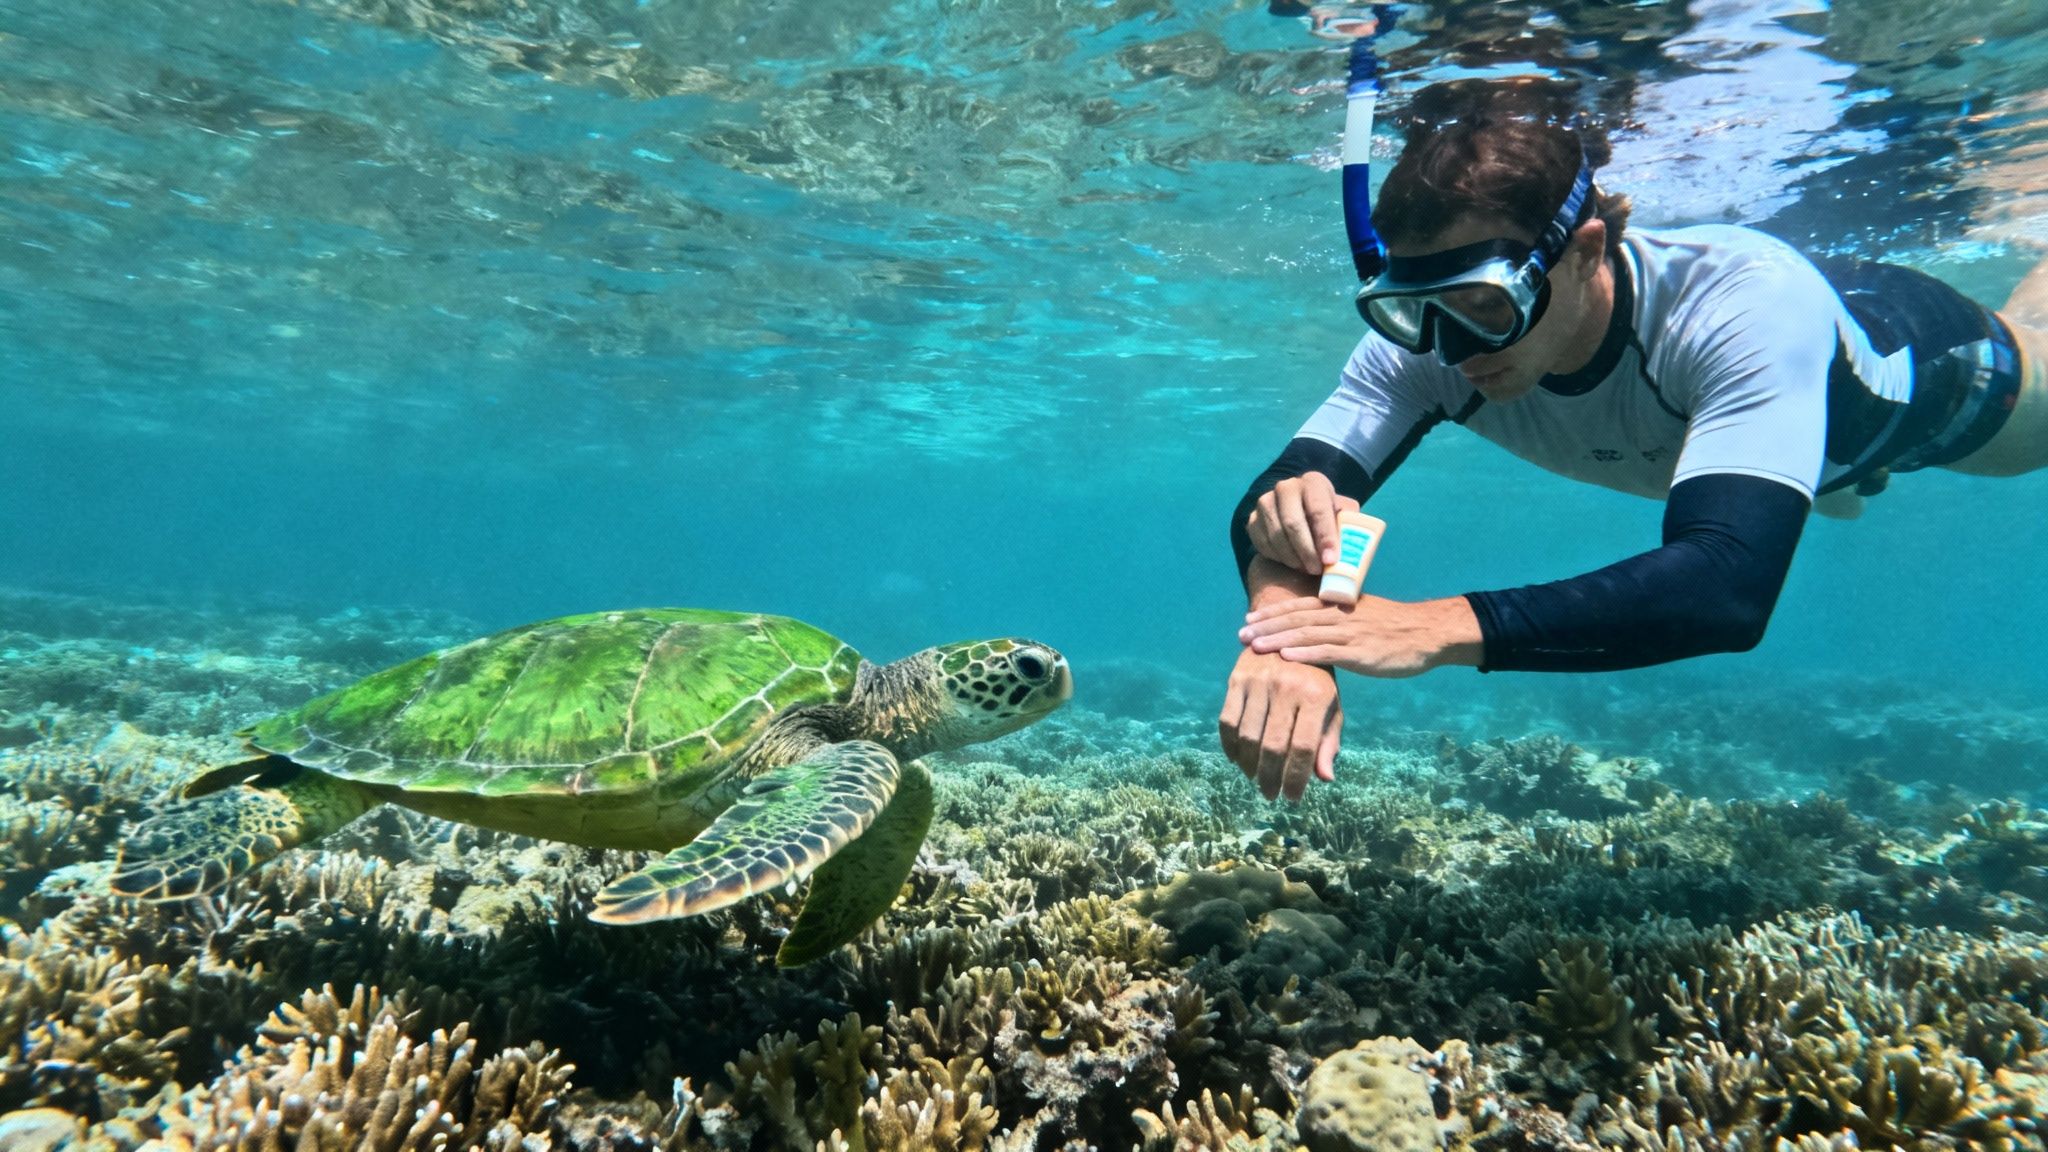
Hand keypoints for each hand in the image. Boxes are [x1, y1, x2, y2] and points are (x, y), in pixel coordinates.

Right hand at [1218, 646, 1342, 802]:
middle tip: (1271, 795)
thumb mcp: (1331, 705)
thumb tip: (1324, 778)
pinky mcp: (1237, 679)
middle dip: (1270, 778)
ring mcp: (1258, 682)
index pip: (1304, 748)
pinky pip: (1227, 720)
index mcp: (1316, 696)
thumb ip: (1328, 742)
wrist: (1289, 632)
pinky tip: (1237, 759)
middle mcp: (1286, 687)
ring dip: (1249, 766)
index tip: (1293, 798)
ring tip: (1256, 778)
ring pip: (1248, 737)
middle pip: (1273, 746)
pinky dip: (1229, 746)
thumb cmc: (1315, 678)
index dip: (1297, 779)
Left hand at [1239, 595, 1484, 677]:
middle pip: (1296, 619)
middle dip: (1266, 627)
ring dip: (1277, 641)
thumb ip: (1338, 618)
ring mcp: (1350, 633)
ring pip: (1306, 634)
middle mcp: (1340, 616)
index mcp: (1340, 605)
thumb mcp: (1363, 615)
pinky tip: (1286, 659)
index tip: (1249, 620)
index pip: (1298, 606)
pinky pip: (1329, 652)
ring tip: (1253, 647)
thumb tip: (1314, 626)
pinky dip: (1305, 655)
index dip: (1272, 613)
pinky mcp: (1361, 652)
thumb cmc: (1395, 626)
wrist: (1428, 633)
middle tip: (1241, 635)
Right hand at [1245, 472, 1359, 574]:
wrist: (1303, 513)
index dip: (1325, 536)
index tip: (1331, 560)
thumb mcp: (1344, 516)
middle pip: (1293, 523)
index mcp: (1313, 482)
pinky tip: (1292, 563)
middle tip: (1317, 571)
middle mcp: (1286, 487)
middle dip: (1307, 551)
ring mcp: (1265, 502)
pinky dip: (1278, 558)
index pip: (1318, 510)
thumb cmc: (1329, 518)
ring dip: (1292, 558)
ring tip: (1307, 569)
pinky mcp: (1252, 519)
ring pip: (1276, 536)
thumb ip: (1348, 527)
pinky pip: (1262, 543)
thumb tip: (1351, 548)